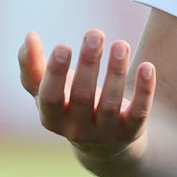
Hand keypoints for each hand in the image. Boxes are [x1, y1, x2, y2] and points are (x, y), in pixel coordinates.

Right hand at [19, 29, 155, 159]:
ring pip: (111, 104)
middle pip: (82, 96)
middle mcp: (77, 129)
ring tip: (121, 44)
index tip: (63, 45)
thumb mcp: (47, 90)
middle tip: (95, 33)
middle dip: (89, 64)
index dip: (55, 74)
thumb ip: (32, 66)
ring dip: (116, 72)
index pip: (50, 97)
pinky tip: (147, 67)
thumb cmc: (69, 105)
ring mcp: (105, 133)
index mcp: (52, 118)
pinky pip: (138, 112)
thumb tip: (29, 36)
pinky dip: (143, 90)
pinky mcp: (131, 132)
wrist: (103, 142)